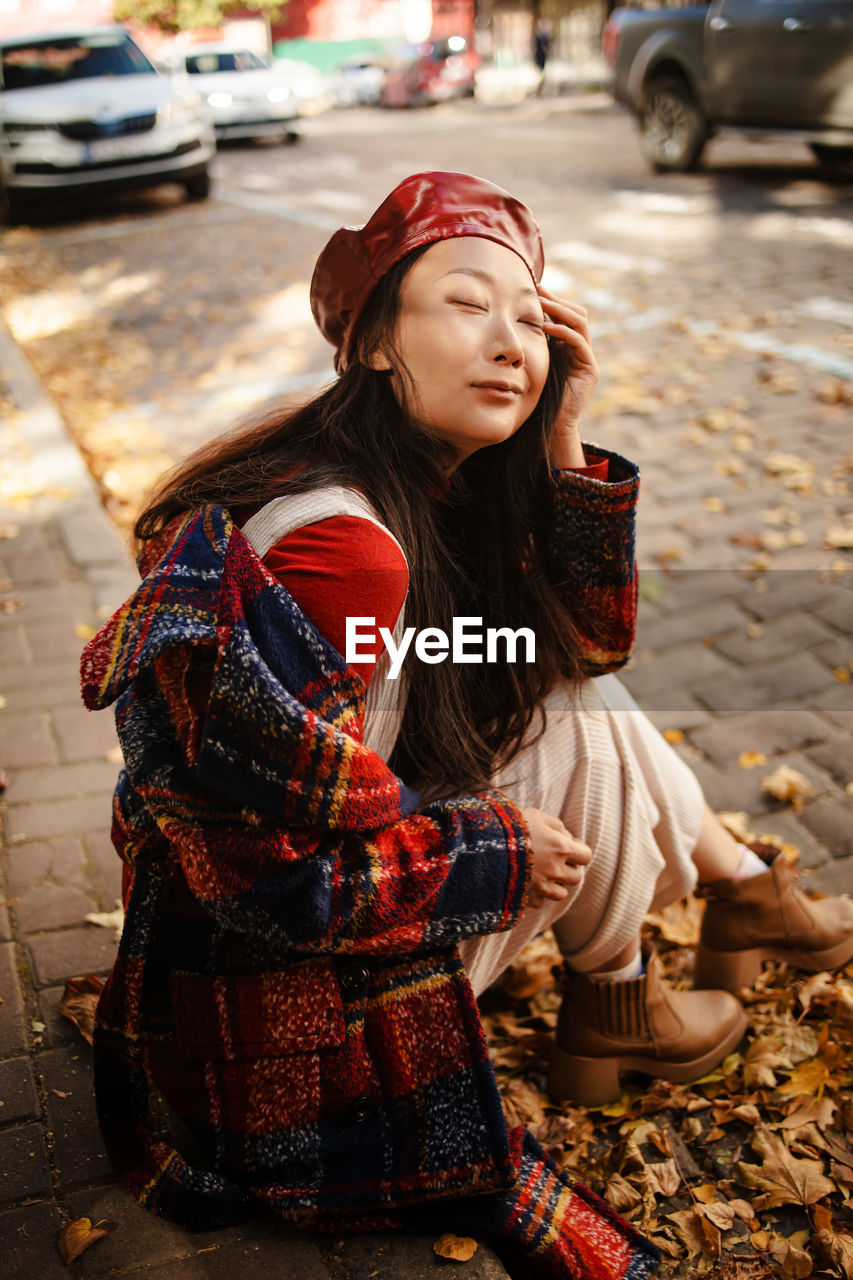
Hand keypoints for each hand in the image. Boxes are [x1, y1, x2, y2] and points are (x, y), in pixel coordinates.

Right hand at [521, 807, 591, 908]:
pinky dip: (537, 895)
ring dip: (555, 884)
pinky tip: (528, 882)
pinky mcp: (525, 897)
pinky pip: (540, 902)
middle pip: (576, 877)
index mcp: (561, 848)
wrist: (483, 844)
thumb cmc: (511, 825)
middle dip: (568, 869)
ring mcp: (540, 886)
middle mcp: (554, 870)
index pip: (586, 856)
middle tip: (554, 859)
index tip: (568, 845)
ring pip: (561, 893)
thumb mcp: (537, 816)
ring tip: (541, 873)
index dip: (579, 851)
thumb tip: (567, 837)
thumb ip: (557, 826)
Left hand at [538, 286, 599, 465]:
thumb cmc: (538, 396)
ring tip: (542, 303)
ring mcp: (587, 358)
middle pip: (577, 313)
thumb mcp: (533, 363)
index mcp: (568, 345)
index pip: (566, 314)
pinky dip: (563, 331)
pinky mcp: (590, 369)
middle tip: (538, 290)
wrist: (552, 425)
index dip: (552, 300)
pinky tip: (546, 327)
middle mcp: (581, 348)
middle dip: (558, 300)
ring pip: (581, 322)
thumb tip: (510, 322)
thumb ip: (531, 344)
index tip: (533, 288)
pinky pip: (579, 342)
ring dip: (560, 310)